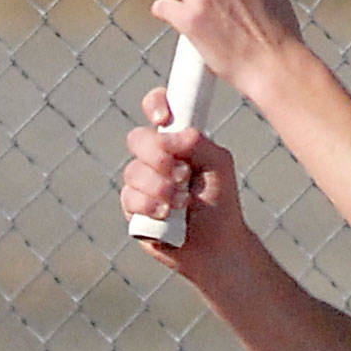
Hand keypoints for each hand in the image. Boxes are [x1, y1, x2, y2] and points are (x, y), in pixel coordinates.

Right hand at [122, 86, 245, 267]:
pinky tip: (167, 215)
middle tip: (183, 174)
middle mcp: (155, 158)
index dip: (155, 105)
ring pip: (133, 172)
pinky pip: (129, 198)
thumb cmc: (221, 202)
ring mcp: (141, 183)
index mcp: (177, 141)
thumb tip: (168, 132)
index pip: (157, 109)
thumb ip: (199, 142)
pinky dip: (150, 206)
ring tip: (183, 202)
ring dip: (161, 187)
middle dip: (159, 157)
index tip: (164, 119)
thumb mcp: (219, 165)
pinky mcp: (133, 208)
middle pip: (137, 139)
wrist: (218, 245)